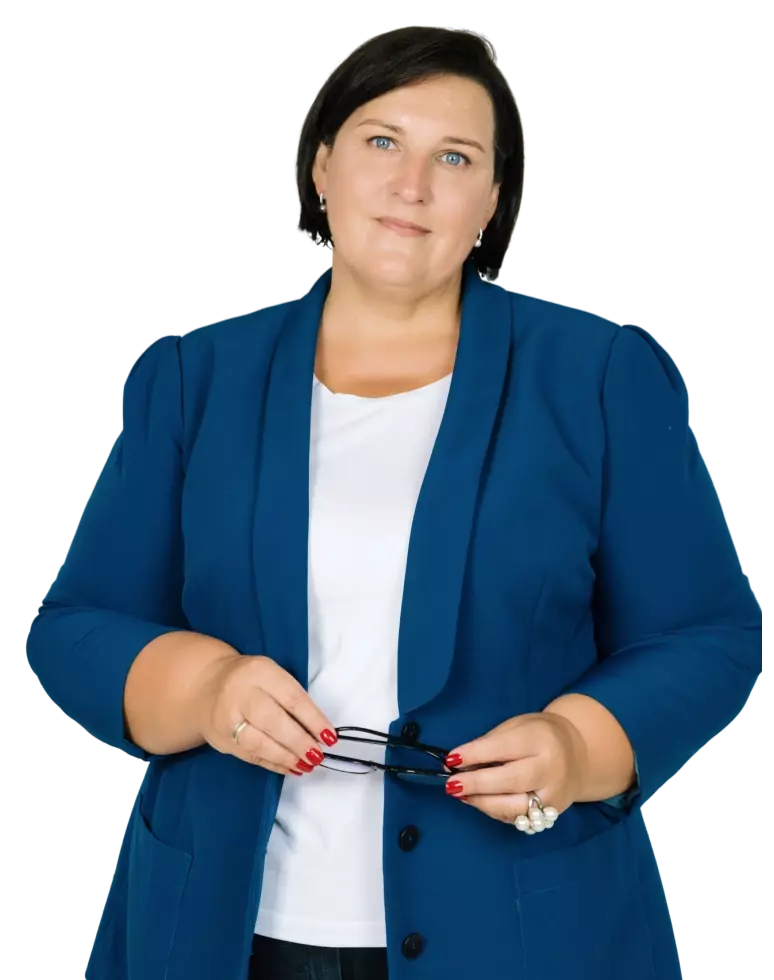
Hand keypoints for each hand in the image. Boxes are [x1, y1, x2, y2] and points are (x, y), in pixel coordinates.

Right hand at [194, 654, 337, 776]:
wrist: (206, 685)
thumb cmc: (251, 680)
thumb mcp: (272, 675)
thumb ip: (292, 697)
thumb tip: (318, 730)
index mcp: (260, 672)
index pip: (291, 697)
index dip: (313, 719)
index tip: (330, 736)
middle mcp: (241, 694)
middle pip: (272, 721)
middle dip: (299, 741)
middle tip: (318, 755)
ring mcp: (227, 719)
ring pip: (258, 743)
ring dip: (287, 757)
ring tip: (307, 764)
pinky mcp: (221, 741)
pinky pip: (250, 756)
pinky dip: (274, 764)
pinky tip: (291, 768)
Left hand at [443, 712, 587, 824]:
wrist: (579, 755)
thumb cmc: (540, 735)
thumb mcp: (517, 726)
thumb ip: (490, 743)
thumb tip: (457, 762)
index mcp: (541, 739)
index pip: (504, 747)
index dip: (476, 754)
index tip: (452, 758)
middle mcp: (550, 769)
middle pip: (511, 780)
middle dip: (477, 784)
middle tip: (451, 784)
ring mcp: (552, 795)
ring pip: (513, 806)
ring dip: (482, 802)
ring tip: (460, 794)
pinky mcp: (551, 813)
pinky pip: (517, 817)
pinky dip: (493, 810)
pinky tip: (477, 801)